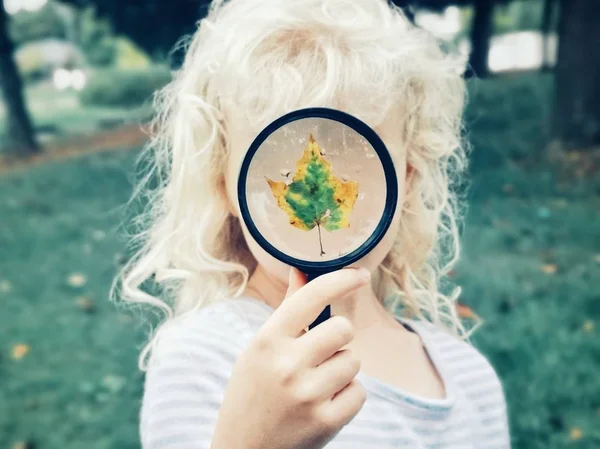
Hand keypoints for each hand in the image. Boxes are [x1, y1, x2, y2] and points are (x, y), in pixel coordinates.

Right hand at [211, 267, 369, 448]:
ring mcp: (307, 394)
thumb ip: (287, 310)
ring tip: (315, 385)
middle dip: (339, 338)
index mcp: (267, 340)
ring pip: (353, 361)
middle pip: (343, 328)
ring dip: (341, 370)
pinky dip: (347, 397)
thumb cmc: (253, 392)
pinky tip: (322, 405)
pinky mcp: (326, 421)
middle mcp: (286, 364)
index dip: (341, 280)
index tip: (361, 274)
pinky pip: (359, 392)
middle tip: (320, 354)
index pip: (311, 296)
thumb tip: (301, 270)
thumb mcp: (259, 349)